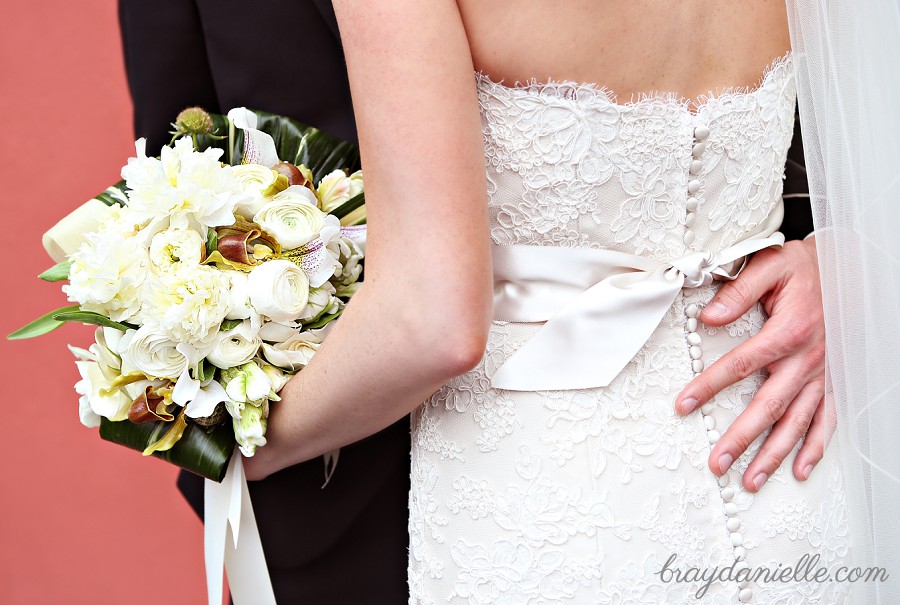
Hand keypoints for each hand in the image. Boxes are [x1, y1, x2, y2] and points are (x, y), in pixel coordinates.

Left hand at [675, 237, 834, 491]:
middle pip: (769, 406)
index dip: (709, 386)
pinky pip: (827, 419)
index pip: (740, 364)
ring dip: (774, 454)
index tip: (683, 405)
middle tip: (717, 464)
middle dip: (741, 439)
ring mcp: (822, 374)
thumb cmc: (803, 268)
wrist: (846, 269)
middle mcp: (807, 359)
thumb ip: (738, 291)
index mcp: (787, 331)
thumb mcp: (770, 266)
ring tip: (751, 480)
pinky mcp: (832, 380)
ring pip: (797, 422)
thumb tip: (707, 317)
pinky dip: (815, 447)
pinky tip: (799, 470)